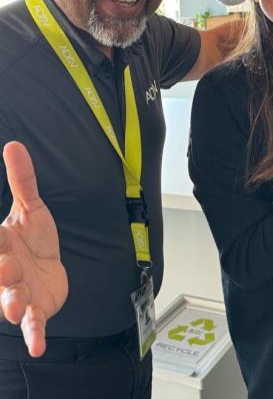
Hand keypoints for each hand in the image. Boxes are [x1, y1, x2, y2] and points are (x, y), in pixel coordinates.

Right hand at [0, 142, 67, 356]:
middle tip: (6, 265)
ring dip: (10, 302)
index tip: (0, 234)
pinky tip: (37, 346)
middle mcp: (4, 270)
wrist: (48, 268)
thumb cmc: (33, 240)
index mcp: (0, 244)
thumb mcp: (32, 208)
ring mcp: (18, 292)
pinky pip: (31, 325)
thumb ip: (23, 180)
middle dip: (0, 270)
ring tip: (13, 307)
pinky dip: (33, 335)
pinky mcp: (35, 310)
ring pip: (9, 299)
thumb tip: (14, 145)